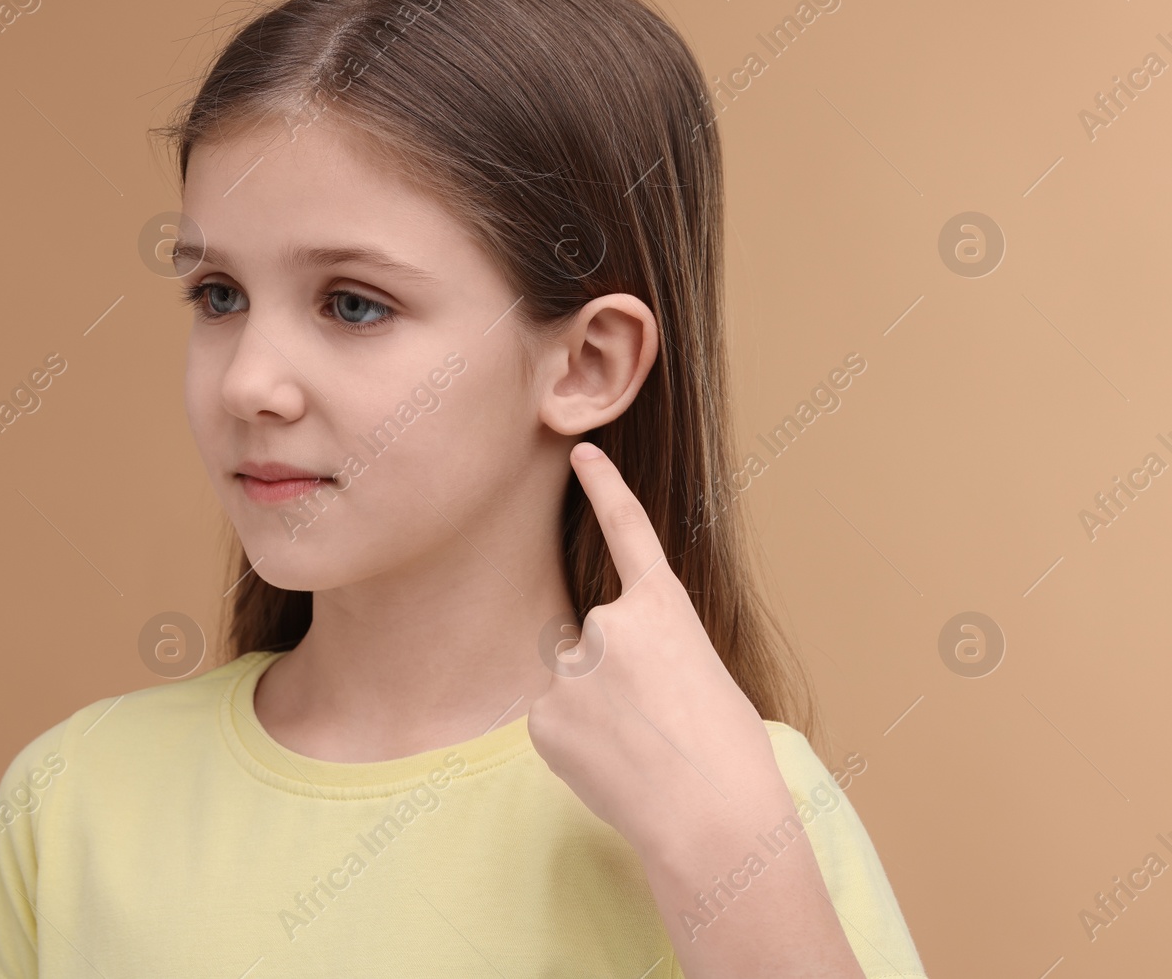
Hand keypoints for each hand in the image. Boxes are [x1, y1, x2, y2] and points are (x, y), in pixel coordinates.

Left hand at [526, 441, 783, 856]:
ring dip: (595, 713)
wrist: (712, 819)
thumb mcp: (703, 676)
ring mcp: (571, 669)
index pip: (628, 531)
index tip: (581, 452)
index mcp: (663, 608)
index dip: (605, 488)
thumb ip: (647, 651)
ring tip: (639, 751)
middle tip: (657, 724)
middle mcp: (608, 624)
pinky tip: (613, 767)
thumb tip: (596, 673)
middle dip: (613, 679)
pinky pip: (555, 723)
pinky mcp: (544, 716)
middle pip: (594, 644)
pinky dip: (577, 744)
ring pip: (573, 685)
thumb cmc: (728, 756)